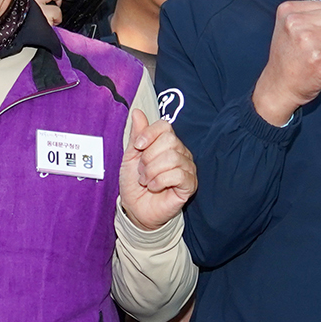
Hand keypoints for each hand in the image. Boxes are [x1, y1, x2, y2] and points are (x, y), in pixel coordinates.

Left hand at [119, 108, 195, 230]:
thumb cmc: (135, 183)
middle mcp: (180, 152)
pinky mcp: (190, 184)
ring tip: (146, 180)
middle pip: (169, 141)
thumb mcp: (130, 157)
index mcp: (166, 143)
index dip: (149, 134)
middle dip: (148, 157)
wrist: (136, 209)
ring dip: (152, 171)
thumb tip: (137, 112)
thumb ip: (136, 135)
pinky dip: (160, 181)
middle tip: (142, 171)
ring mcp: (187, 168)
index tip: (138, 147)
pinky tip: (155, 187)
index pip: (165, 126)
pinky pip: (178, 175)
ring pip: (172, 158)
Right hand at [252, 0, 320, 125]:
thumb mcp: (288, 27)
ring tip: (318, 56)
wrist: (278, 87)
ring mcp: (308, 40)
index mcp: (288, 11)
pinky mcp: (319, 58)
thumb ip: (311, 16)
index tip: (311, 34)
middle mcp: (296, 23)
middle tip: (317, 46)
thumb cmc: (288, 58)